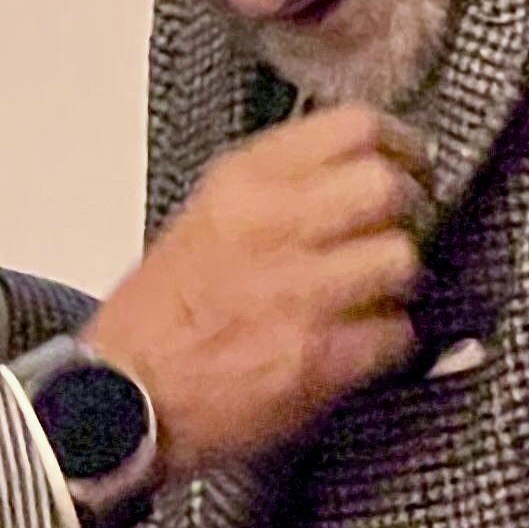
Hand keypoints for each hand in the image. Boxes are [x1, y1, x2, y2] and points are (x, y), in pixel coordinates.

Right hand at [86, 108, 428, 481]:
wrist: (121, 400)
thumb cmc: (159, 319)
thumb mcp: (204, 220)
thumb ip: (277, 190)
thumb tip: (354, 175)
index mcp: (242, 185)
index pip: (354, 127)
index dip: (400, 145)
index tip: (407, 164)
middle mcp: (272, 228)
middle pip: (388, 187)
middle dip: (407, 212)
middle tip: (394, 232)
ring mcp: (299, 293)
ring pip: (402, 260)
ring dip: (397, 284)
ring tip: (369, 297)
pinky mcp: (320, 357)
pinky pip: (396, 332)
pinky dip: (386, 343)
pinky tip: (356, 345)